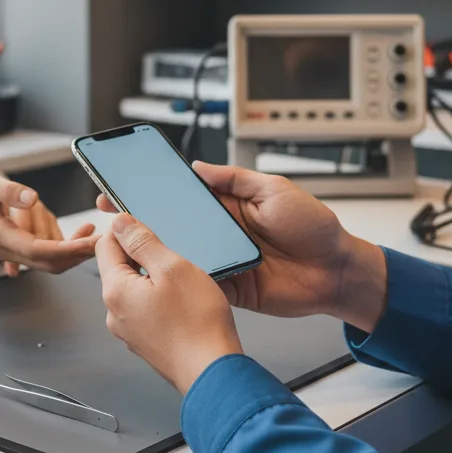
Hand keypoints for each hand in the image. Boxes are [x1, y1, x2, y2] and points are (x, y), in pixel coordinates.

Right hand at [2, 201, 95, 277]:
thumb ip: (7, 192)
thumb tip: (31, 200)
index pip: (34, 250)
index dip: (63, 249)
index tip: (87, 244)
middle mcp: (5, 248)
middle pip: (48, 261)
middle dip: (78, 253)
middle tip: (105, 243)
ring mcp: (14, 250)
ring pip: (53, 254)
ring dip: (73, 241)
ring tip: (89, 228)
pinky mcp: (22, 247)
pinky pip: (50, 249)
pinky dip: (68, 240)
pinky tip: (85, 229)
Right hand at [95, 162, 387, 331]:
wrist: (337, 271)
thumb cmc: (315, 227)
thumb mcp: (275, 189)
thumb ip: (236, 179)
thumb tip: (200, 167)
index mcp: (232, 205)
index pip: (187, 194)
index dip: (158, 189)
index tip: (129, 182)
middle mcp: (223, 231)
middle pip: (177, 223)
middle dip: (145, 217)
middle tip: (114, 210)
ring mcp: (224, 259)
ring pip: (183, 252)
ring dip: (159, 247)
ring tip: (130, 239)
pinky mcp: (229, 285)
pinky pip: (199, 280)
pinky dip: (181, 277)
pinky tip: (161, 270)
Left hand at [96, 213, 242, 393]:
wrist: (213, 372)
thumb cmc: (197, 323)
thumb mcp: (172, 267)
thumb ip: (142, 241)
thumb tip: (119, 222)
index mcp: (115, 291)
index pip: (105, 245)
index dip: (125, 229)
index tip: (146, 225)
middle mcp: (114, 313)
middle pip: (118, 267)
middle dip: (141, 254)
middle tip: (173, 254)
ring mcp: (128, 331)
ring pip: (134, 288)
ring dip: (153, 277)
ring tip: (182, 280)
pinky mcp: (144, 342)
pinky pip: (144, 308)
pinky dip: (159, 298)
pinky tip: (183, 301)